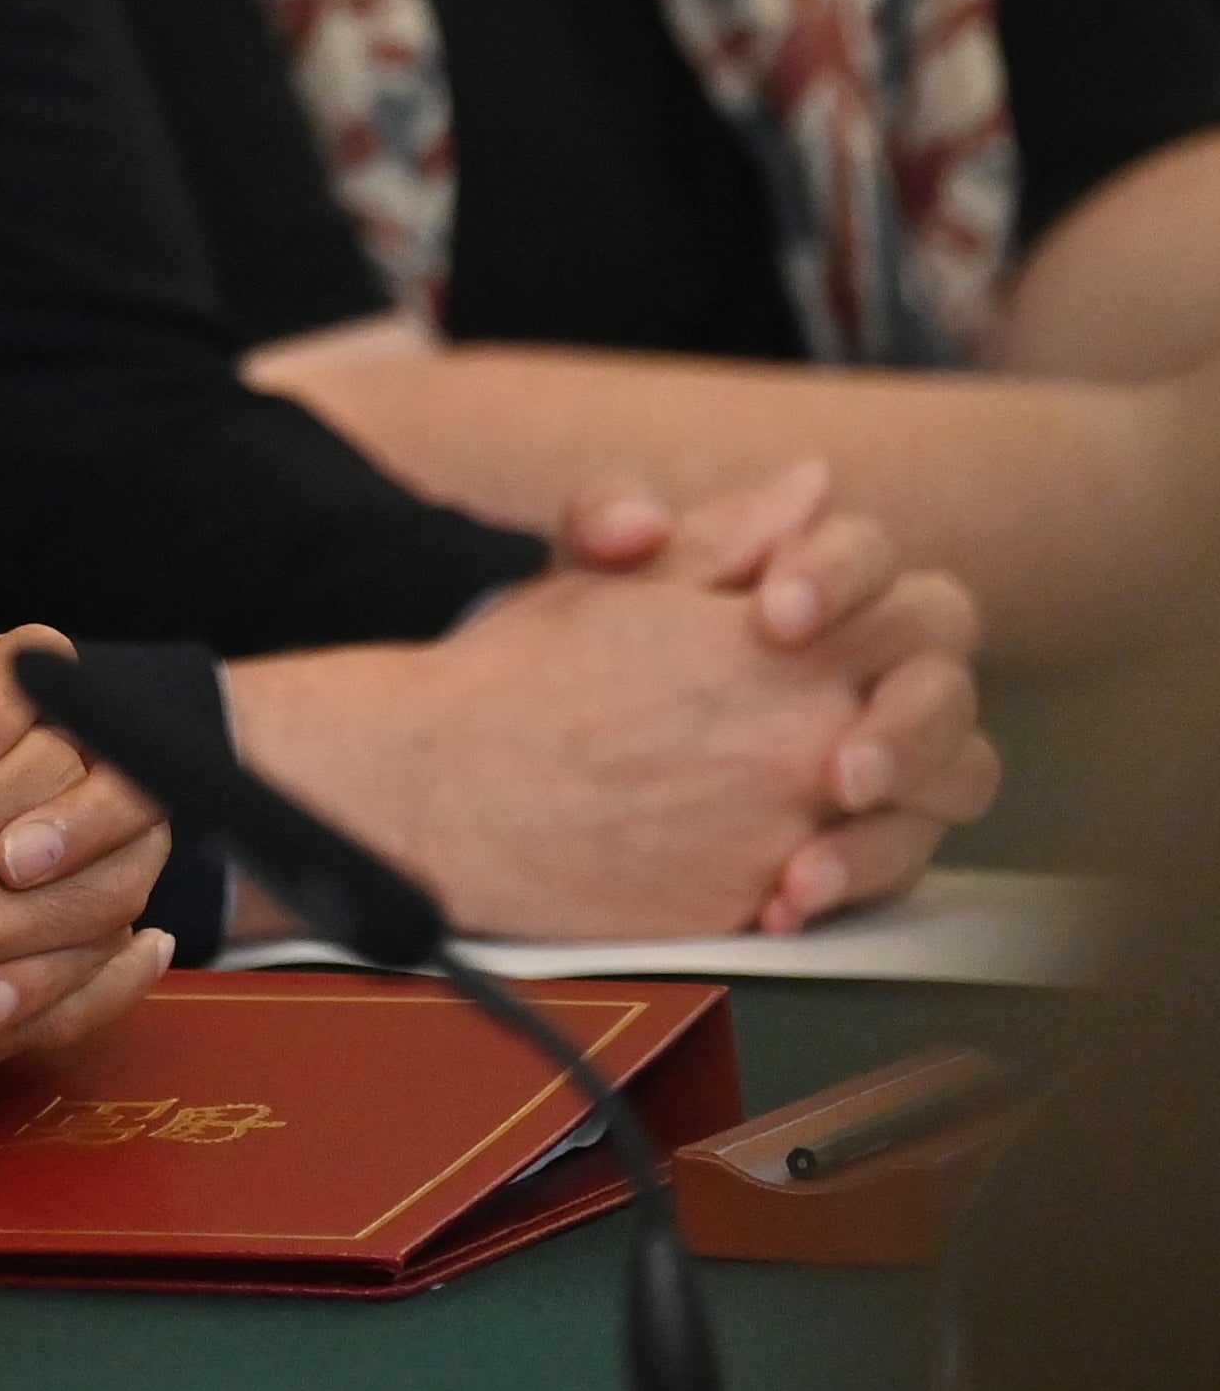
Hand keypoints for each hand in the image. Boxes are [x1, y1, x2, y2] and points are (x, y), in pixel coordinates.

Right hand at [0, 640, 171, 1165]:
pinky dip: (94, 992)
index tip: (69, 718)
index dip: (72, 735)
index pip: (44, 779)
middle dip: (125, 820)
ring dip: (124, 907)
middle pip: (92, 879)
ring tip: (139, 865)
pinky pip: (35, 1040)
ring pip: (81, 964)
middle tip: (132, 787)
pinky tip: (116, 965)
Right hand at [235, 547, 997, 941]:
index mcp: (784, 641)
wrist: (437, 792)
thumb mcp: (612, 575)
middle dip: (922, 710)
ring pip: (931, 811)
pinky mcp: (760, 900)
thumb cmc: (515, 682)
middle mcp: (808, 733)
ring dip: (903, 797)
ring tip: (837, 789)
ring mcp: (793, 823)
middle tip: (857, 711)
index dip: (879, 608)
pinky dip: (838, 872)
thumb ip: (728, 531)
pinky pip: (860, 890)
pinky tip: (783, 856)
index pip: (920, 608)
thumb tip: (808, 489)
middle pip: (952, 713)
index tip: (798, 618)